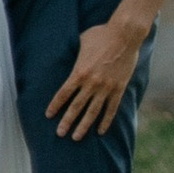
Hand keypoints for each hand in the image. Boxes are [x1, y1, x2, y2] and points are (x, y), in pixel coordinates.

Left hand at [45, 8, 146, 140]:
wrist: (124, 35)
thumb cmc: (101, 34)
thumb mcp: (82, 42)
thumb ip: (75, 54)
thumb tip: (68, 54)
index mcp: (79, 72)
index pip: (64, 93)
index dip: (55, 105)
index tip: (49, 115)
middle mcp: (91, 83)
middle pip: (76, 107)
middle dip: (67, 121)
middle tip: (60, 133)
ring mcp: (105, 88)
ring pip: (92, 112)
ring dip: (83, 126)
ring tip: (76, 137)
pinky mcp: (118, 89)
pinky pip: (111, 109)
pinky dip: (105, 121)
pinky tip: (100, 131)